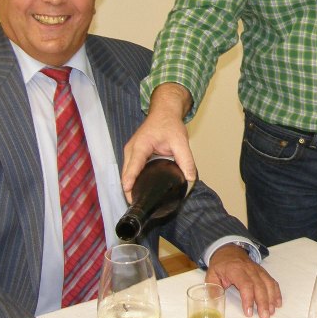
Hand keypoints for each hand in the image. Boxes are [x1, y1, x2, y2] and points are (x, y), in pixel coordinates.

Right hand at [122, 83, 196, 198]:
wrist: (163, 111)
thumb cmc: (169, 123)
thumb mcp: (180, 141)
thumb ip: (186, 160)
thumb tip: (190, 179)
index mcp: (141, 146)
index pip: (133, 167)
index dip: (130, 182)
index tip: (129, 195)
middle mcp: (131, 149)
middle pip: (126, 173)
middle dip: (129, 190)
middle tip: (139, 206)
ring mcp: (130, 152)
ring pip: (126, 172)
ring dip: (129, 186)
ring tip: (139, 202)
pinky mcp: (133, 154)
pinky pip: (129, 169)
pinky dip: (132, 180)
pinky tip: (139, 190)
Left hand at [206, 244, 282, 317]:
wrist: (229, 250)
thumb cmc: (220, 265)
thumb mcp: (211, 274)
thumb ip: (212, 288)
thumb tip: (214, 302)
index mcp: (235, 270)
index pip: (245, 284)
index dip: (248, 299)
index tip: (249, 312)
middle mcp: (249, 269)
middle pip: (259, 286)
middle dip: (263, 302)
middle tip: (265, 317)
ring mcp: (257, 270)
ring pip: (267, 283)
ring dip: (271, 298)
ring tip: (271, 312)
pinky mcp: (262, 272)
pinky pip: (271, 281)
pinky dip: (276, 292)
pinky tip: (277, 303)